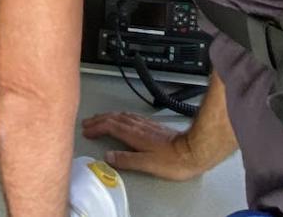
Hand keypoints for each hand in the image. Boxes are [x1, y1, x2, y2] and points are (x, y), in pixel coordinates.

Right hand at [81, 112, 208, 181]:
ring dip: (109, 116)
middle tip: (88, 122)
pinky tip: (124, 119)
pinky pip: (132, 117)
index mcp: (135, 135)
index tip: (87, 130)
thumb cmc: (175, 160)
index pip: (110, 127)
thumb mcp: (147, 164)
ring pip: (122, 116)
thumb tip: (108, 157)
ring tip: (100, 119)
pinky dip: (121, 117)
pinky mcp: (154, 127)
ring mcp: (147, 125)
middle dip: (99, 119)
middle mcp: (139, 127)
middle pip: (114, 118)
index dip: (96, 127)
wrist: (195, 150)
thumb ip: (126, 160)